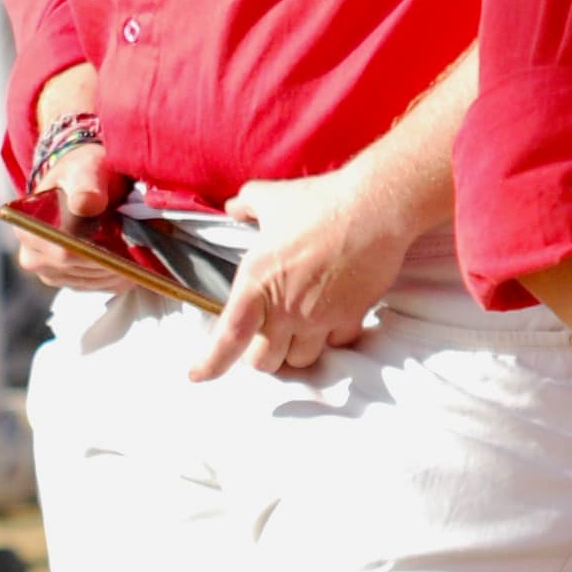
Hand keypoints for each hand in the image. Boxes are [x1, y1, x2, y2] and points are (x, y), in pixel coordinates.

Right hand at [13, 75, 130, 290]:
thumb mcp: (87, 169)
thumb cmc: (85, 172)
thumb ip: (87, 185)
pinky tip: (131, 251)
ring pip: (98, 279)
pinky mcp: (73, 282)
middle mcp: (33, 257)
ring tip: (136, 237)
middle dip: (115, 254)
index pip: (65, 252)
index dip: (98, 248)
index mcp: (28, 228)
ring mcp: (52, 274)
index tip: (124, 233)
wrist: (89, 181)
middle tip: (139, 232)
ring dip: (122, 263)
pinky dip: (123, 270)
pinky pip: (104, 284)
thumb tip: (86, 204)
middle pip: (84, 269)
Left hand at [191, 164, 415, 381]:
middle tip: (268, 336)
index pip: (228, 336)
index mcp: (256, 281)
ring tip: (300, 327)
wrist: (373, 206)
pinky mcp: (349, 318)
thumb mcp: (272, 197)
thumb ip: (246, 204)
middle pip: (263, 361)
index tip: (197, 375)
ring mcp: (317, 317)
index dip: (210, 364)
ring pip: (300, 360)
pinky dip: (331, 336)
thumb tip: (234, 207)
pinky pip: (335, 344)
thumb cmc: (320, 201)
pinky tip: (333, 315)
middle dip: (262, 354)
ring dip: (297, 349)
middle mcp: (283, 307)